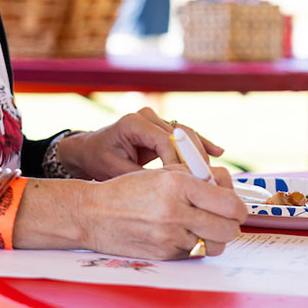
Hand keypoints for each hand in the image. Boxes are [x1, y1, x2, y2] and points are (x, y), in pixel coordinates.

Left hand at [57, 107, 222, 180]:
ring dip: (201, 153)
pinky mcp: (163, 128)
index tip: (188, 183)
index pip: (165, 141)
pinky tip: (217, 152)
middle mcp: (147, 117)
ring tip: (215, 173)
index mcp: (133, 123)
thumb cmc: (98, 159)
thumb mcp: (115, 171)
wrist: (89, 150)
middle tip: (208, 181)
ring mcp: (156, 120)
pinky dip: (200, 145)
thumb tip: (167, 190)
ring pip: (187, 134)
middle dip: (195, 159)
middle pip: (181, 135)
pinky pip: (185, 137)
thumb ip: (141, 177)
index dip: (179, 162)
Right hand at [76, 167, 246, 259]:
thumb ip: (198, 176)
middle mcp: (175, 211)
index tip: (235, 207)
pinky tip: (179, 233)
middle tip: (222, 218)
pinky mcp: (164, 254)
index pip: (230, 203)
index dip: (239, 207)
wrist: (93, 213)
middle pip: (229, 229)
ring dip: (214, 237)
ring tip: (201, 226)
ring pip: (215, 245)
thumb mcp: (164, 171)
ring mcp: (169, 236)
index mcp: (178, 184)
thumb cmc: (129, 189)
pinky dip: (193, 245)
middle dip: (231, 224)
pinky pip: (194, 253)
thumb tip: (227, 186)